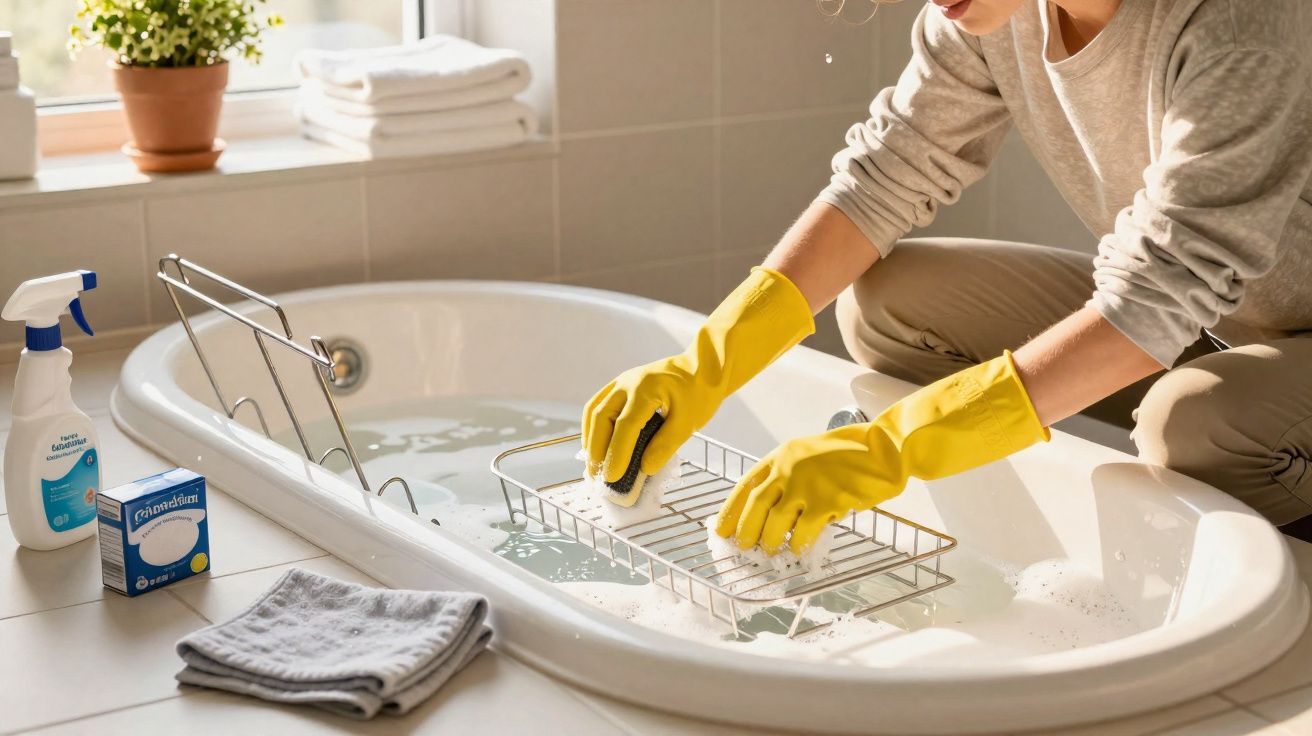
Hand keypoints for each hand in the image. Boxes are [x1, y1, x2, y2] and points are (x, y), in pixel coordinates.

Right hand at [582, 355, 715, 481]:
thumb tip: (644, 469)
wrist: (703, 366)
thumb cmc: (700, 394)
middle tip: (596, 475)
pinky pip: (599, 405)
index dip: (616, 452)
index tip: (612, 477)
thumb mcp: (689, 423)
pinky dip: (594, 427)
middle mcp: (628, 382)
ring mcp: (622, 381)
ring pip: (594, 410)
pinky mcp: (621, 385)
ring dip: (591, 438)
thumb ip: (666, 446)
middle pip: (601, 416)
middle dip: (596, 448)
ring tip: (594, 463)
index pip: (625, 425)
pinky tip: (598, 444)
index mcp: (647, 390)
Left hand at [716, 351, 1049, 553]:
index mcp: (780, 456)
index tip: (721, 530)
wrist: (884, 449)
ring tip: (770, 553)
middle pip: (755, 506)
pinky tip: (799, 552)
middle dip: (745, 531)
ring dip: (770, 542)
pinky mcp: (827, 499)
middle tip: (743, 549)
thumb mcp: (808, 456)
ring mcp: (807, 484)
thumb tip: (769, 515)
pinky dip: (799, 545)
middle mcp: (788, 468)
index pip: (745, 486)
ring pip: (776, 521)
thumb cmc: (849, 455)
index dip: (730, 511)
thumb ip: (787, 478)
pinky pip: (804, 530)